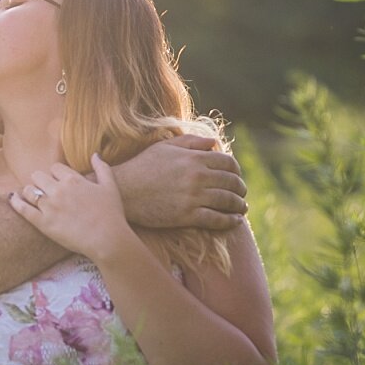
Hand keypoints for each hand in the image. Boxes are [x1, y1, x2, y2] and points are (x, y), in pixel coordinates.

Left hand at [10, 155, 139, 262]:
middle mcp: (58, 190)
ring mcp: (49, 206)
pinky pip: (23, 209)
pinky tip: (13, 199)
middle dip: (40, 181)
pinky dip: (16, 203)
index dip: (56, 174)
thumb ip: (102, 168)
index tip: (58, 181)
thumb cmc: (111, 214)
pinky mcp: (43, 223)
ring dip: (30, 191)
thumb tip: (95, 154)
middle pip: (38, 176)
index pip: (55, 168)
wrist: (107, 239)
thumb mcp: (111, 187)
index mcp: (73, 179)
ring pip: (29, 190)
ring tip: (32, 196)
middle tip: (44, 190)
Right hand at [115, 134, 246, 230]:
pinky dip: (229, 221)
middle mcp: (197, 176)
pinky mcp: (187, 215)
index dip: (237, 171)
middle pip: (232, 182)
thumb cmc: (142, 166)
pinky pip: (216, 219)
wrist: (123, 191)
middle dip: (241, 189)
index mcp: (194, 158)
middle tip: (242, 194)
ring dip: (239, 206)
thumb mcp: (165, 147)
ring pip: (228, 201)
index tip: (237, 177)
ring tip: (242, 208)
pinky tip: (234, 222)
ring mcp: (193, 196)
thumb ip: (191, 142)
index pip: (228, 163)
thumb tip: (214, 143)